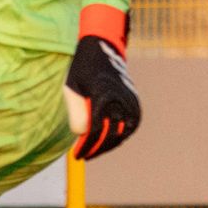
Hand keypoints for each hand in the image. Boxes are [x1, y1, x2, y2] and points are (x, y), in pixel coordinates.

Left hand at [64, 26, 140, 159]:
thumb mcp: (71, 89)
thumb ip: (75, 112)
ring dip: (109, 145)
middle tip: (84, 156)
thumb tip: (82, 135)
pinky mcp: (136, 104)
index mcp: (105, 97)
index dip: (87, 146)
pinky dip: (119, 136)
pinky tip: (106, 142)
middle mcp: (122, 101)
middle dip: (97, 149)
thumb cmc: (82, 70)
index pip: (97, 132)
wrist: (102, 51)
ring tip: (94, 151)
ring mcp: (132, 103)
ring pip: (123, 134)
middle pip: (111, 136)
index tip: (77, 155)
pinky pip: (130, 127)